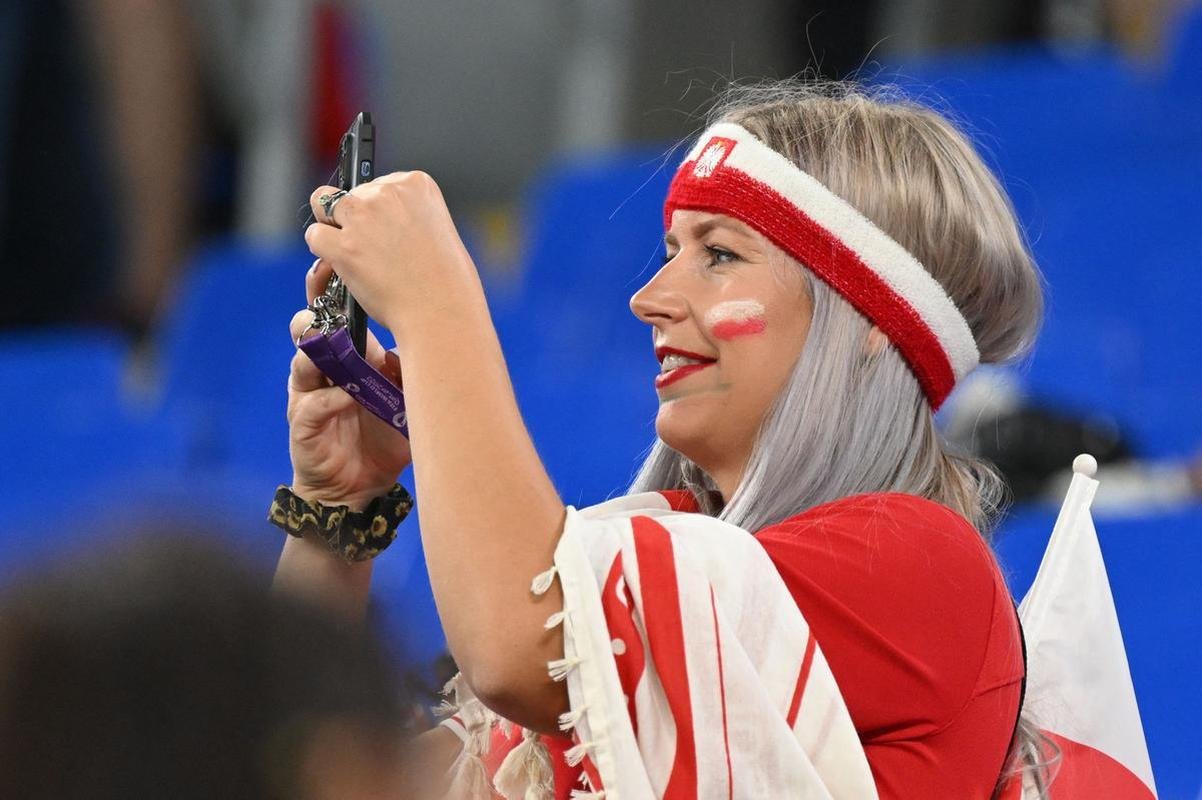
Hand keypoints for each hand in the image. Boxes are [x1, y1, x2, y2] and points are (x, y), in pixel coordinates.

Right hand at [287, 260, 411, 509]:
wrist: (363, 489)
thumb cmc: (385, 440)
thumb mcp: (408, 400)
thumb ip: (415, 370)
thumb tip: (435, 340)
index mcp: (349, 356)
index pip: (334, 314)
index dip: (334, 290)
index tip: (344, 267)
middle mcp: (325, 370)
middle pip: (308, 326)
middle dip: (315, 308)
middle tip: (326, 293)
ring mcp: (310, 395)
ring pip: (302, 360)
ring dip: (317, 351)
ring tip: (333, 346)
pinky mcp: (303, 424)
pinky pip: (311, 404)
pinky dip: (331, 398)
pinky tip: (349, 396)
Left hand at [305, 172, 479, 340]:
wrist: (442, 313)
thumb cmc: (446, 282)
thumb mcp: (438, 230)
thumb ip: (407, 214)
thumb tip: (374, 218)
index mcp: (416, 183)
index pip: (378, 183)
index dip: (379, 211)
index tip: (389, 233)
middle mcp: (388, 192)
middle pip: (350, 193)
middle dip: (356, 219)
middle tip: (374, 251)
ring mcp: (363, 217)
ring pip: (323, 205)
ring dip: (333, 227)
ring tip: (354, 253)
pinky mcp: (344, 245)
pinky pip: (315, 236)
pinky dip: (323, 251)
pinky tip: (342, 265)